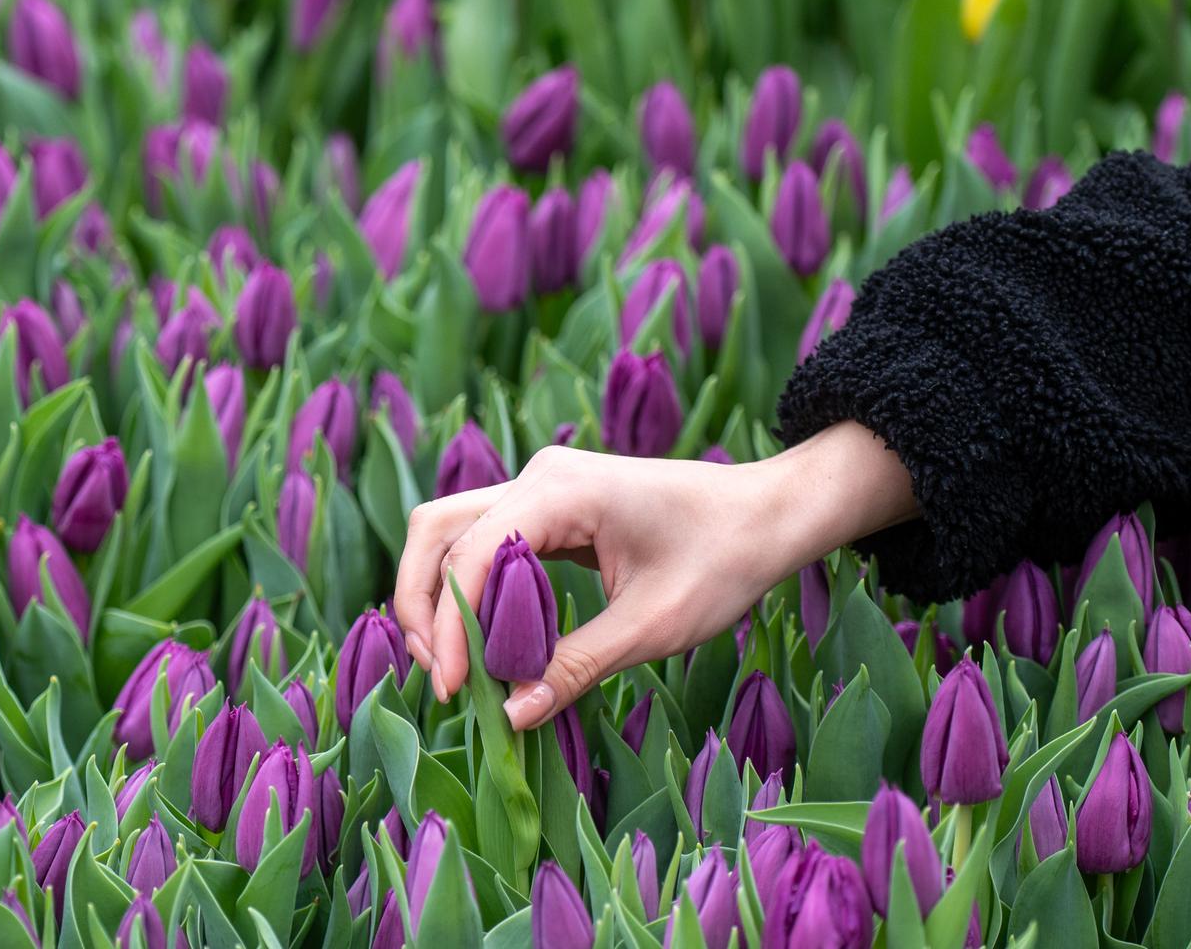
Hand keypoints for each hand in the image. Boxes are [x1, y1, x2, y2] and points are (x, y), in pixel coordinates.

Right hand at [392, 420, 916, 729]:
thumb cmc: (724, 560)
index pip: (470, 556)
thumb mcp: (653, 626)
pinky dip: (468, 589)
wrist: (768, 514)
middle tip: (439, 679)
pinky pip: (486, 541)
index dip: (449, 627)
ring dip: (437, 595)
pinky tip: (480, 643)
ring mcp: (541, 486)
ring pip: (452, 532)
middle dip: (422, 605)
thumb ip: (577, 667)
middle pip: (438, 530)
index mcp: (561, 490)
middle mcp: (539, 476)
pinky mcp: (550, 506)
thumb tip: (512, 713)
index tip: (454, 691)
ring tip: (449, 666)